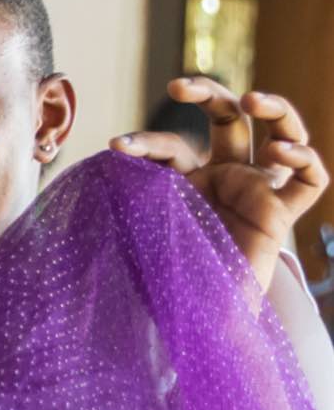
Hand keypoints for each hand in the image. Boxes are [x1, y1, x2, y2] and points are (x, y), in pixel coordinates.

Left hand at [112, 77, 327, 291]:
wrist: (195, 322)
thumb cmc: (163, 281)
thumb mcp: (135, 235)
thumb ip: (126, 205)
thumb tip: (99, 171)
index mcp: (185, 183)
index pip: (169, 148)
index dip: (144, 143)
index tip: (117, 147)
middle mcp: (224, 178)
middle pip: (226, 118)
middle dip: (206, 93)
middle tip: (179, 87)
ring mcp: (256, 191)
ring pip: (278, 133)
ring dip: (272, 107)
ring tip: (252, 100)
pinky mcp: (281, 215)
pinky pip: (310, 182)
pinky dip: (304, 160)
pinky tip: (284, 152)